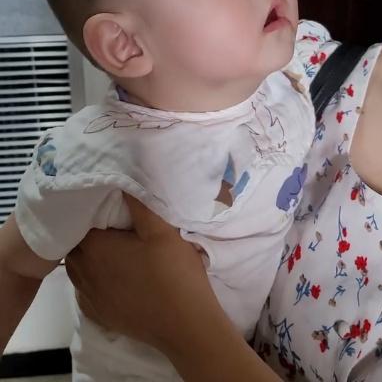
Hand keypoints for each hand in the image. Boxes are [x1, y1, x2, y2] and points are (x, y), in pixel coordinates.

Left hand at [65, 194, 210, 351]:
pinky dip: (91, 279)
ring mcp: (89, 297)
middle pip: (75, 245)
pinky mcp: (99, 315)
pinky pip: (84, 290)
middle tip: (110, 223)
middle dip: (87, 232)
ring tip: (111, 247)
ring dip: (88, 256)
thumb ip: (139, 202)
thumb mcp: (161, 229)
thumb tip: (122, 178)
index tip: (106, 205)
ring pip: (77, 268)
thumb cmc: (173, 271)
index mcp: (95, 248)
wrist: (185, 323)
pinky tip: (111, 275)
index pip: (79, 222)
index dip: (91, 212)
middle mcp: (83, 273)